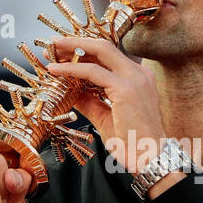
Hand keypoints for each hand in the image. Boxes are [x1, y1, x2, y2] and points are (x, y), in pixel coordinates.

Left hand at [44, 36, 167, 171]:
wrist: (151, 160)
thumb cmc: (134, 144)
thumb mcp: (105, 118)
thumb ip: (89, 102)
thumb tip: (70, 92)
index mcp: (138, 78)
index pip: (108, 56)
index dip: (84, 51)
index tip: (63, 54)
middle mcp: (139, 74)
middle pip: (104, 46)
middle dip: (76, 43)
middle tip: (54, 45)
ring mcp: (134, 79)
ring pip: (99, 51)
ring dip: (72, 50)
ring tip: (51, 53)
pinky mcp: (126, 89)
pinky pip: (92, 72)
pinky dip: (72, 69)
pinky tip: (56, 70)